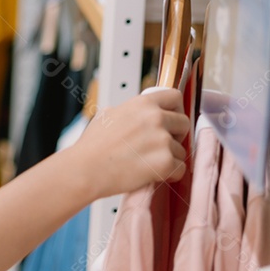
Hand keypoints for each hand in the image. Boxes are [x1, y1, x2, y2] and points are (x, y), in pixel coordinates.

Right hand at [69, 88, 189, 198]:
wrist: (86, 169)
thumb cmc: (92, 146)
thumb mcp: (108, 114)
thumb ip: (129, 110)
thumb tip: (136, 113)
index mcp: (143, 103)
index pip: (175, 96)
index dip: (176, 109)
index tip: (172, 119)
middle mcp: (155, 118)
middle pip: (184, 123)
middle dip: (176, 135)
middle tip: (161, 145)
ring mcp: (162, 140)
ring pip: (181, 149)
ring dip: (170, 157)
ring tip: (148, 162)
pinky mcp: (164, 163)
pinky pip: (180, 168)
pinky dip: (170, 174)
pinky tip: (154, 174)